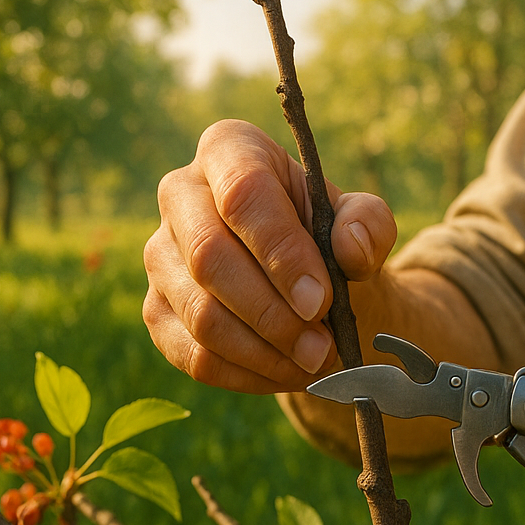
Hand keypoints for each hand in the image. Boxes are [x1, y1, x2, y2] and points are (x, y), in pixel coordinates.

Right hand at [144, 120, 397, 393]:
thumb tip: (350, 247)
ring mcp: (159, 255)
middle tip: (323, 347)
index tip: (321, 301)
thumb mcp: (362, 222)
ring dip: (265, 352)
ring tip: (315, 362)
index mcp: (229, 150)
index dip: (281, 252)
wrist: (304, 280)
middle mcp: (179, 194)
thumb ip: (368, 225)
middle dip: (272, 314)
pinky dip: (248, 375)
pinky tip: (288, 373)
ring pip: (200, 315)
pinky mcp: (157, 310)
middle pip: (209, 257)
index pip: (243, 194)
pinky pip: (194, 355)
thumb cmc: (328, 239)